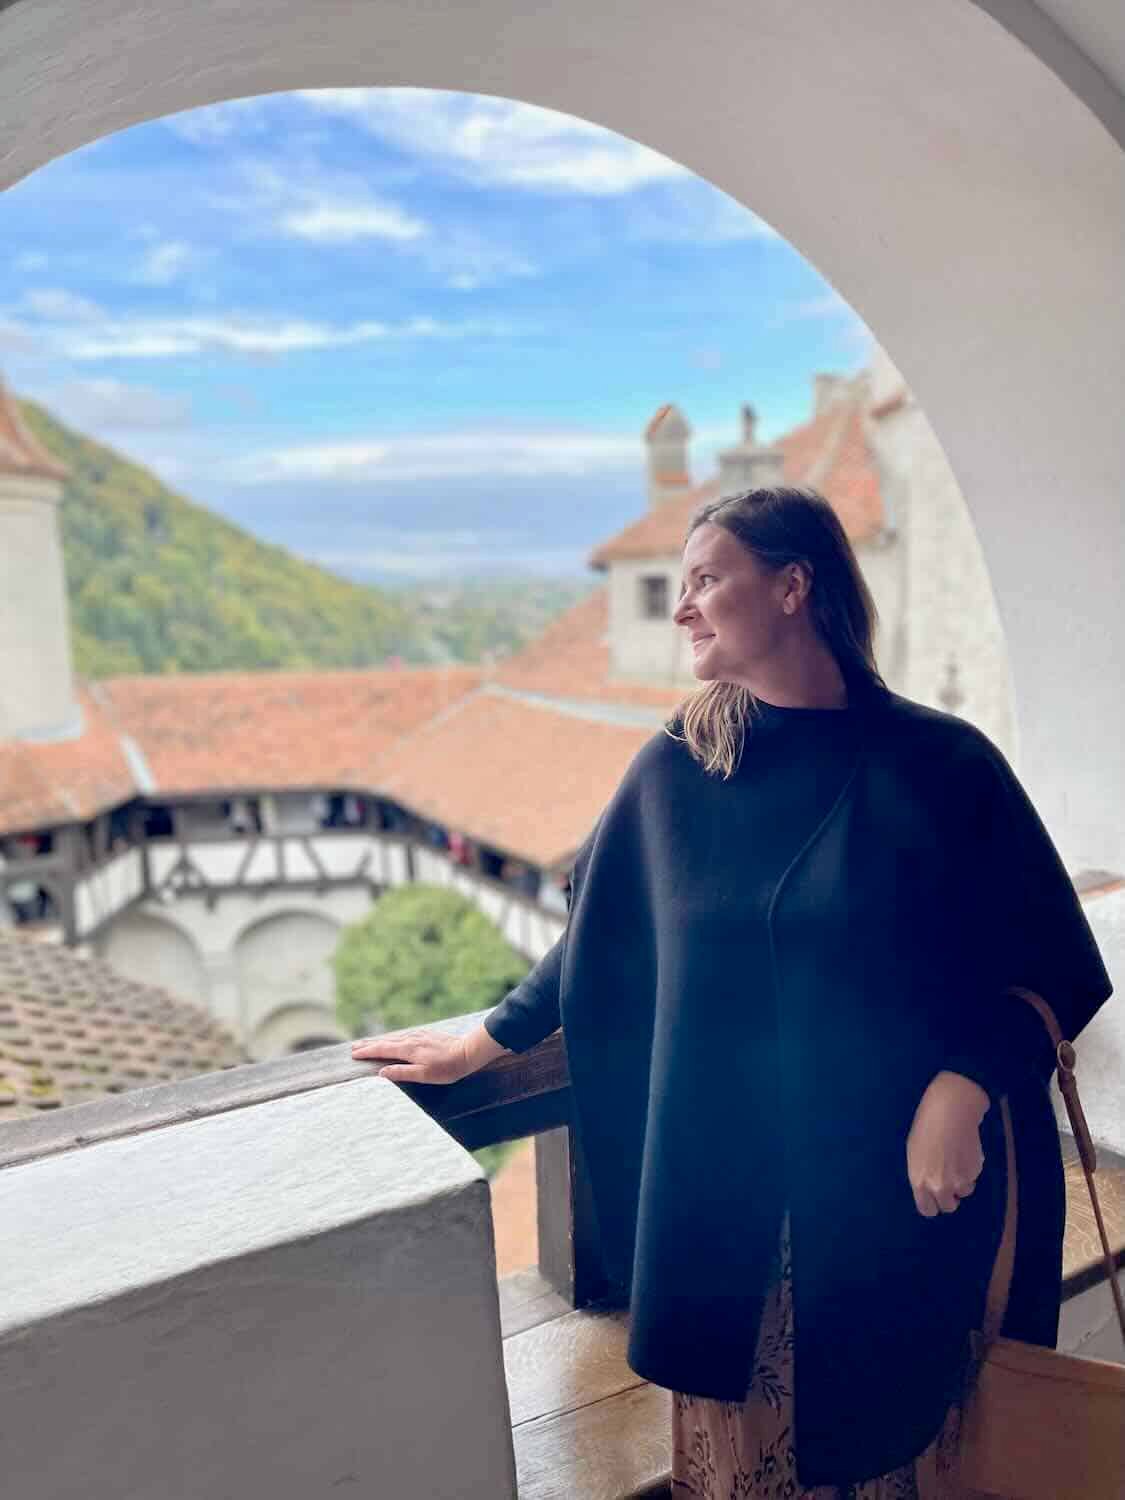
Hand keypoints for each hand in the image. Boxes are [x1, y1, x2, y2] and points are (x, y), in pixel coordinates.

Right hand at [350, 1028, 471, 1085]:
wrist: (468, 1051)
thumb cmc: (447, 1068)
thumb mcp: (424, 1075)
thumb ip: (402, 1073)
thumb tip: (381, 1073)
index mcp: (408, 1049)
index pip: (382, 1050)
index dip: (367, 1052)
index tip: (354, 1054)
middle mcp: (411, 1039)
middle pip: (385, 1041)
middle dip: (369, 1044)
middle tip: (353, 1047)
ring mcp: (419, 1035)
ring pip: (394, 1037)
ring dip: (379, 1041)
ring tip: (368, 1043)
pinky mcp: (426, 1035)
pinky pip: (403, 1036)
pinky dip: (392, 1039)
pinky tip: (393, 1040)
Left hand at [906, 1070, 988, 1216]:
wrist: (950, 1110)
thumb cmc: (927, 1126)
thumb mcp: (915, 1153)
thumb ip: (921, 1174)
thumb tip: (930, 1188)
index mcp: (919, 1180)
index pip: (927, 1209)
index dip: (932, 1204)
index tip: (935, 1197)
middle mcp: (939, 1185)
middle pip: (948, 1206)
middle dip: (949, 1196)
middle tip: (949, 1180)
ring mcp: (958, 1180)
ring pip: (963, 1191)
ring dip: (962, 1181)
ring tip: (956, 1158)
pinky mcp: (974, 1171)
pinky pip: (973, 1177)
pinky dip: (970, 1169)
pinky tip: (964, 1150)